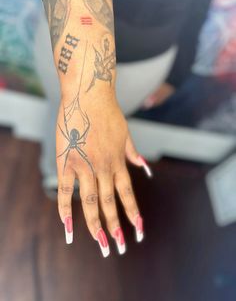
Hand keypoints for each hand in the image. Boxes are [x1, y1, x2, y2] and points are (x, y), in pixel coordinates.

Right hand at [56, 92, 151, 256]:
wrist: (88, 96)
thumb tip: (146, 168)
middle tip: (119, 248)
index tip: (140, 230)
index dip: (134, 214)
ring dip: (96, 225)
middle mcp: (104, 168)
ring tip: (101, 244)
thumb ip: (133, 153)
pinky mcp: (66, 161)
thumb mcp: (126, 133)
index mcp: (118, 162)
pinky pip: (65, 190)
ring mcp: (85, 166)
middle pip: (110, 203)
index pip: (128, 194)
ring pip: (91, 202)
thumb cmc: (108, 113)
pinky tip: (68, 227)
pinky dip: (65, 209)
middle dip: (116, 227)